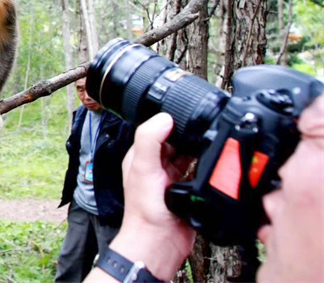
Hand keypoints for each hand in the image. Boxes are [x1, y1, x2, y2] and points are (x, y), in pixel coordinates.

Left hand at [108, 113, 195, 280]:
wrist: (159, 243)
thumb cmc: (145, 211)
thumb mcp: (144, 168)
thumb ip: (150, 140)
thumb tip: (165, 117)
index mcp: (142, 155)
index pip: (158, 128)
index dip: (172, 120)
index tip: (188, 113)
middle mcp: (156, 164)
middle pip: (177, 139)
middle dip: (190, 133)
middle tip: (205, 128)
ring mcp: (172, 177)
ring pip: (190, 154)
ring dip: (200, 149)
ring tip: (210, 143)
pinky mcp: (188, 189)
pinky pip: (200, 170)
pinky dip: (207, 165)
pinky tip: (214, 162)